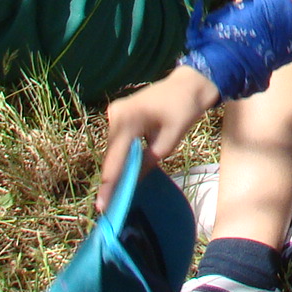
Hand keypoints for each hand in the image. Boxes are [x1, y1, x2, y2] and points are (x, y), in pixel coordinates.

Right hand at [98, 64, 219, 211]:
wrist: (188, 85)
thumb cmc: (183, 110)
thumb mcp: (169, 141)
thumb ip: (147, 162)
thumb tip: (132, 183)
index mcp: (127, 119)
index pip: (115, 159)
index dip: (109, 185)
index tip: (102, 207)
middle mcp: (115, 114)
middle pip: (112, 155)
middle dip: (111, 179)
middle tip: (108, 206)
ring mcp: (115, 112)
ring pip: (113, 149)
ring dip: (117, 167)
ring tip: (114, 193)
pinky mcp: (119, 114)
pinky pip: (118, 141)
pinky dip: (122, 156)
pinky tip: (124, 172)